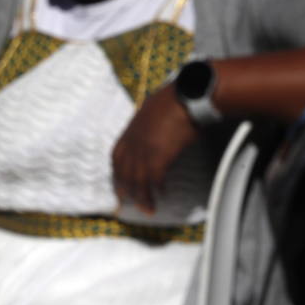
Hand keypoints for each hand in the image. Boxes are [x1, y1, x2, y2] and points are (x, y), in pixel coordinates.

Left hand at [112, 84, 198, 214]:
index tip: (119, 180)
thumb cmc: (177, 97)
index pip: (116, 154)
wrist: (188, 96)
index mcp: (132, 127)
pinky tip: (161, 195)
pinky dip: (156, 189)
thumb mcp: (154, 106)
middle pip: (124, 170)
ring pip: (137, 179)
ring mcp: (145, 149)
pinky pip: (154, 178)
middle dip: (124, 188)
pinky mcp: (160, 155)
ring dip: (141, 196)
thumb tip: (154, 123)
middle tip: (126, 201)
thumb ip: (149, 119)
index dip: (116, 170)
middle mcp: (135, 140)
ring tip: (147, 209)